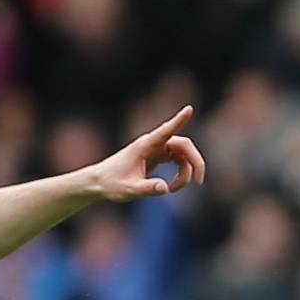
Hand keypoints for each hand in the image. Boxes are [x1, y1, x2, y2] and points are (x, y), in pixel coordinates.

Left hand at [89, 107, 205, 202]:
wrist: (100, 183)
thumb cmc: (111, 184)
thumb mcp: (130, 190)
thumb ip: (148, 188)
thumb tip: (165, 188)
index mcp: (145, 146)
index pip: (165, 130)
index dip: (179, 120)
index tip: (189, 109)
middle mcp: (153, 144)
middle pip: (183, 145)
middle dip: (195, 162)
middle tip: (200, 181)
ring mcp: (156, 149)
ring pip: (182, 154)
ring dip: (186, 172)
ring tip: (174, 190)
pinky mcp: (157, 156)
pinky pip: (177, 160)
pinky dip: (180, 173)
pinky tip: (172, 187)